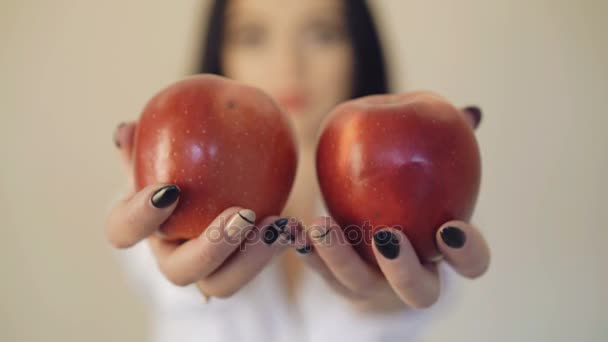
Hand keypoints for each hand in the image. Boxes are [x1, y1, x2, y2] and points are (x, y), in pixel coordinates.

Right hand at [106, 122, 295, 297]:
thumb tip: (122, 130)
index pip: (122, 232)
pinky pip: (257, 268)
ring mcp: (208, 270)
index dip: (139, 218)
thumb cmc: (185, 158)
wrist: (220, 176)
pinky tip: (296, 226)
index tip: (170, 190)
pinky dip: (278, 247)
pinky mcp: (241, 269)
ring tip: (279, 225)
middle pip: (179, 272)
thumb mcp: (165, 146)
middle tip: (243, 214)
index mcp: (143, 227)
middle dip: (211, 248)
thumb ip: (147, 140)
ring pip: (223, 284)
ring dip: (252, 257)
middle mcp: (171, 255)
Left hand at [293, 106, 488, 310]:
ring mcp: (376, 284)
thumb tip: (472, 112)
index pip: (471, 263)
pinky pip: (323, 274)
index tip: (450, 228)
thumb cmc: (413, 184)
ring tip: (321, 224)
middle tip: (386, 236)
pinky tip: (292, 230)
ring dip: (341, 258)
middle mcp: (414, 277)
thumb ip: (450, 141)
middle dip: (404, 269)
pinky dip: (308, 253)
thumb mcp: (433, 162)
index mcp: (444, 252)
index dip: (467, 251)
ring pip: (361, 285)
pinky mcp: (341, 281)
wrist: (375, 218)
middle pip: (420, 292)